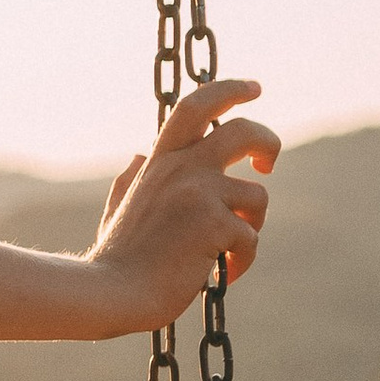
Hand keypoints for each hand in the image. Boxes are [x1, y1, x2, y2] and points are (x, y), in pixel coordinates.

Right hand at [87, 78, 279, 333]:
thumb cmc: (116, 259)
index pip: (196, 106)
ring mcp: (198, 193)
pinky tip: (224, 274)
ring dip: (252, 224)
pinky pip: (250, 237)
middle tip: (267, 163)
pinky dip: (242, 260)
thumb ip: (131, 178)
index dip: (230, 90)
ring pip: (256, 194)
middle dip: (268, 142)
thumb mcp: (119, 207)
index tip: (254, 88)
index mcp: (159, 162)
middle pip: (243, 131)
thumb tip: (138, 153)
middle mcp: (180, 168)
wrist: (112, 292)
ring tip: (231, 250)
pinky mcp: (213, 223)